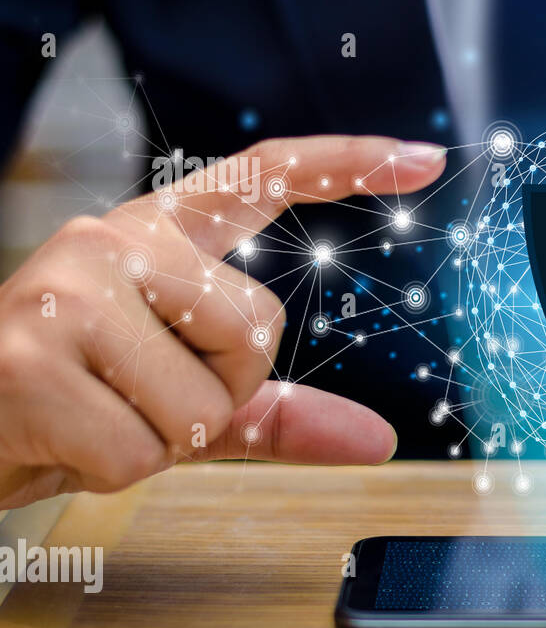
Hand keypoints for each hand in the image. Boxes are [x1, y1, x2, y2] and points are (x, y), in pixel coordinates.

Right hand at [0, 135, 445, 508]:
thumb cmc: (66, 404)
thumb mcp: (177, 399)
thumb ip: (273, 411)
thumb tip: (378, 440)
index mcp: (154, 237)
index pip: (264, 177)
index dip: (349, 163)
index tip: (423, 156)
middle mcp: (111, 241)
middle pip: (258, 329)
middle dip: (217, 392)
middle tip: (137, 396)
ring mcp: (67, 293)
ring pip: (204, 401)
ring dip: (161, 440)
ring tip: (94, 415)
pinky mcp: (30, 359)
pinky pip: (143, 450)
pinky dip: (112, 471)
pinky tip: (59, 437)